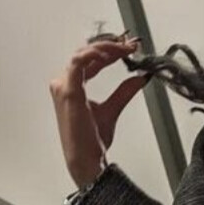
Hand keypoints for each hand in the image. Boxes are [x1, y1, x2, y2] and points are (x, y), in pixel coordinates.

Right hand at [49, 35, 148, 190]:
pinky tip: (109, 53)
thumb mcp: (113, 109)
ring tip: (123, 48)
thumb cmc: (92, 141)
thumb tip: (140, 78)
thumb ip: (124, 92)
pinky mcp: (68, 92)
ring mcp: (63, 86)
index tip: (128, 48)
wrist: (86, 160)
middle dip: (108, 47)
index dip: (109, 52)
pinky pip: (77, 63)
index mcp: (72, 86)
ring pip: (81, 54)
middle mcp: (64, 83)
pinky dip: (93, 54)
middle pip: (85, 54)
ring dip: (104, 48)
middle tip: (129, 44)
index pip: (90, 61)